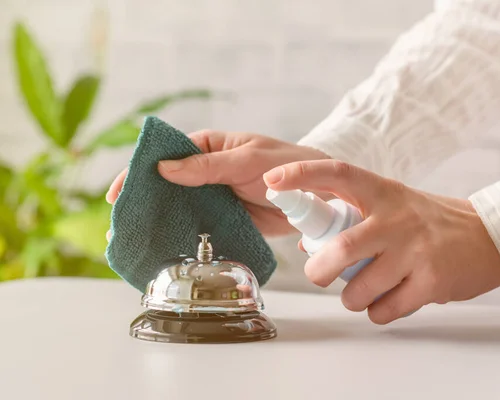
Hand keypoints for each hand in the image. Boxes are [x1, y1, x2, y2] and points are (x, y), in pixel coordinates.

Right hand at [105, 130, 329, 235]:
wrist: (315, 194)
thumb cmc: (285, 164)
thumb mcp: (245, 160)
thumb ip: (207, 166)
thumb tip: (164, 167)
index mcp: (208, 148)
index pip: (166, 156)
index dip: (140, 172)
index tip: (119, 193)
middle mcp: (206, 172)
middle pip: (166, 186)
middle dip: (143, 203)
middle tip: (120, 226)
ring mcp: (214, 197)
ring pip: (180, 209)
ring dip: (159, 223)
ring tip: (136, 242)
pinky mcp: (225, 220)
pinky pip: (199, 228)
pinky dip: (184, 237)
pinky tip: (167, 251)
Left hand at [263, 160, 499, 323]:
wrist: (490, 238)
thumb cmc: (430, 222)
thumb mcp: (395, 204)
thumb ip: (356, 216)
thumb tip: (312, 243)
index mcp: (384, 192)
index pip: (338, 174)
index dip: (303, 175)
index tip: (272, 181)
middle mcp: (398, 218)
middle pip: (341, 249)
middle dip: (318, 271)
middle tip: (318, 274)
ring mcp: (416, 251)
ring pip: (359, 289)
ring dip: (352, 298)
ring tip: (362, 291)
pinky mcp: (432, 282)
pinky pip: (385, 310)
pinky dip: (377, 312)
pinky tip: (389, 299)